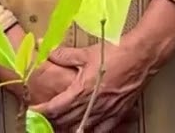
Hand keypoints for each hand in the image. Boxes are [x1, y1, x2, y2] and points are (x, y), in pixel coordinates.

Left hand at [30, 43, 152, 128]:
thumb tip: (47, 50)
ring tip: (60, 124)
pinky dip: (91, 131)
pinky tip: (86, 129)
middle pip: (65, 120)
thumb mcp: (87, 52)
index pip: (55, 107)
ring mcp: (105, 112)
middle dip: (52, 120)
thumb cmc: (116, 53)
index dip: (41, 111)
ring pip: (81, 128)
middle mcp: (92, 105)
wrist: (142, 56)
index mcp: (82, 91)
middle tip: (43, 118)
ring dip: (68, 127)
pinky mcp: (118, 113)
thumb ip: (64, 55)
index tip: (32, 111)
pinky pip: (102, 130)